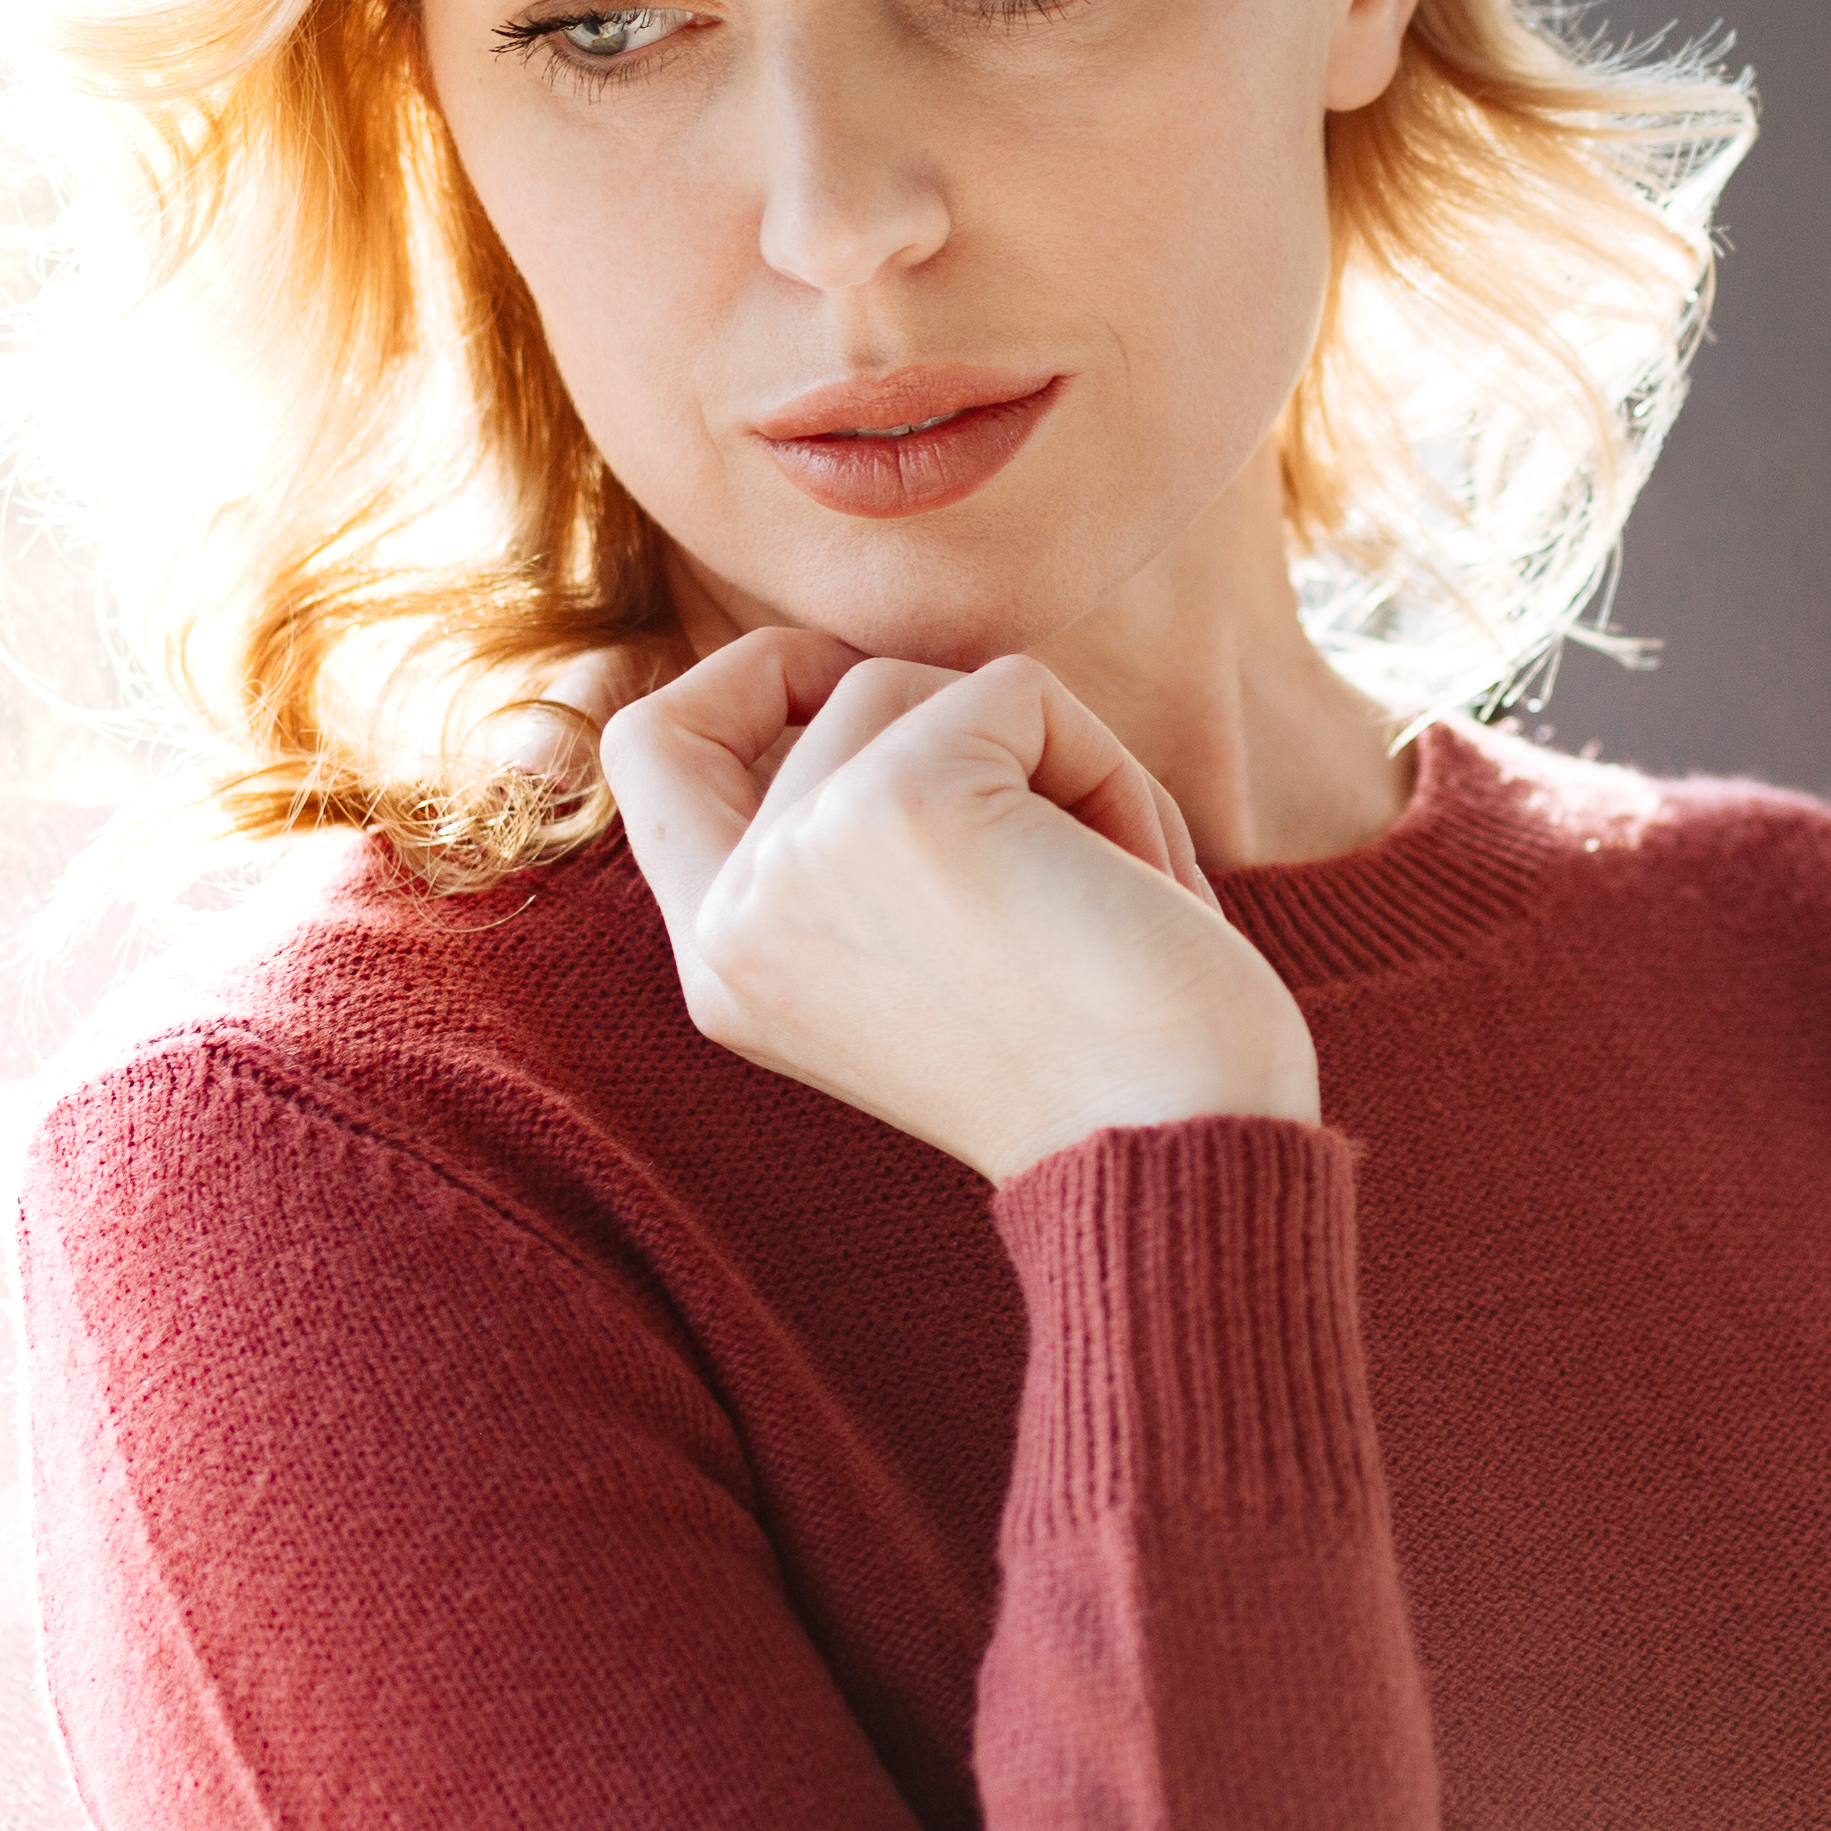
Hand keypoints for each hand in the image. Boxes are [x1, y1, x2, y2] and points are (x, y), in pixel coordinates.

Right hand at [601, 631, 1322, 1181]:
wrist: (1180, 1152)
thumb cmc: (1109, 1070)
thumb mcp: (925, 958)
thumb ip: (859, 849)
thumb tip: (881, 688)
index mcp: (726, 967)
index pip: (650, 748)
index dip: (746, 679)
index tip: (857, 687)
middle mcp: (736, 916)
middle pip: (832, 694)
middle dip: (969, 728)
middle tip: (1065, 827)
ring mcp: (803, 851)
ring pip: (926, 685)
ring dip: (1060, 761)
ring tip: (1119, 887)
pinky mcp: (901, 799)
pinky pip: (1018, 690)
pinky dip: (1107, 765)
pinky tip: (1144, 883)